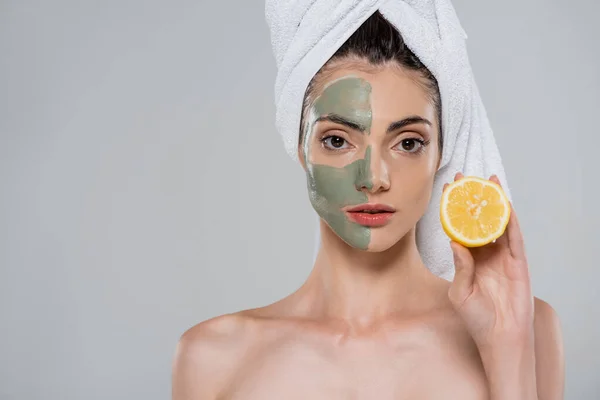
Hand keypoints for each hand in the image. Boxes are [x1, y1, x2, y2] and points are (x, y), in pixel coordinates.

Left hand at [446, 172, 533, 349]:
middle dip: (474, 199)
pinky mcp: (518, 263)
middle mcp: (486, 254)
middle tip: (466, 178)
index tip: (447, 190)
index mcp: (469, 259)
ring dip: (496, 203)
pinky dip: (511, 221)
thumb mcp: (460, 292)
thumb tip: (455, 243)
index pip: (461, 228)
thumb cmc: (477, 318)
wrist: (500, 336)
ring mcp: (503, 257)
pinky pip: (515, 238)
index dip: (454, 210)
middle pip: (480, 220)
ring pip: (499, 223)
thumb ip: (460, 268)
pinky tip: (506, 205)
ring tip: (490, 182)